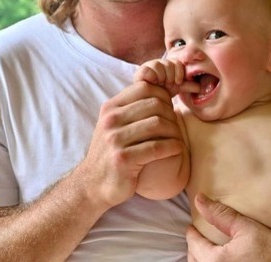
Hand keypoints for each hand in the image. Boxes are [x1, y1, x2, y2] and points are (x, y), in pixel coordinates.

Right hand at [73, 81, 186, 208]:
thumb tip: (161, 89)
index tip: (170, 107)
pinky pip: (156, 147)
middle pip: (154, 104)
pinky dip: (173, 147)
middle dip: (171, 113)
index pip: (144, 87)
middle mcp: (111, 121)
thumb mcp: (114, 125)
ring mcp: (115, 140)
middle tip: (177, 125)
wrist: (92, 183)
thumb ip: (131, 108)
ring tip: (178, 138)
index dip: (163, 94)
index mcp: (110, 108)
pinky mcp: (123, 159)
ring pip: (157, 124)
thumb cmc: (111, 152)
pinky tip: (177, 149)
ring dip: (174, 131)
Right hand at [135, 59, 199, 96]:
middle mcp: (157, 63)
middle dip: (170, 76)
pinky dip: (153, 77)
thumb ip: (187, 85)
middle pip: (169, 63)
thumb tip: (201, 86)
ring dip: (162, 77)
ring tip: (160, 84)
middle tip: (167, 84)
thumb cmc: (162, 94)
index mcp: (166, 64)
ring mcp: (147, 67)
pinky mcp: (139, 72)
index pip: (177, 62)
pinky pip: (149, 70)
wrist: (148, 100)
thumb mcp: (176, 88)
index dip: (179, 73)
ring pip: (159, 65)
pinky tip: (153, 83)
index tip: (176, 82)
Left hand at [185, 193, 270, 261]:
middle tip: (196, 239)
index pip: (195, 245)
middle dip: (193, 249)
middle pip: (195, 261)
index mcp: (216, 261)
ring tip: (204, 252)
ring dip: (200, 260)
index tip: (191, 227)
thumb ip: (220, 214)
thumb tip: (199, 200)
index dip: (192, 234)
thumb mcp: (246, 228)